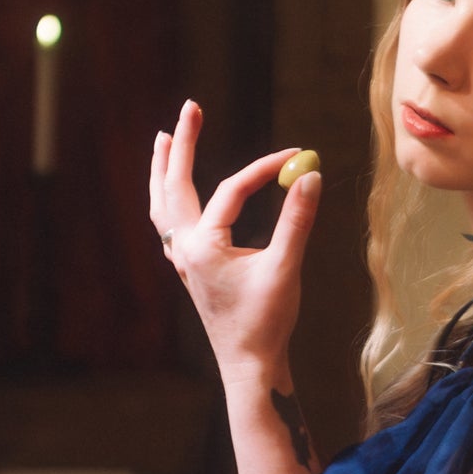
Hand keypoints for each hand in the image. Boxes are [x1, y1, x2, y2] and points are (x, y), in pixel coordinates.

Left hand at [148, 102, 319, 389]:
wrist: (249, 366)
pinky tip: (175, 198)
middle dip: (184, 143)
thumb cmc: (267, 321)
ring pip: (162, 206)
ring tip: (164, 139)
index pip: (232, 189)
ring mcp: (182, 261)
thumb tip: (310, 174)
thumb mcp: (286, 269)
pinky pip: (169, 227)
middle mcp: (185, 249)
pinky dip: (168, 202)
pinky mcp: (189, 272)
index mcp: (203, 245)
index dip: (264, 168)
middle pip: (175, 184)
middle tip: (191, 107)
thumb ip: (297, 220)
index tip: (296, 153)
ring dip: (163, 171)